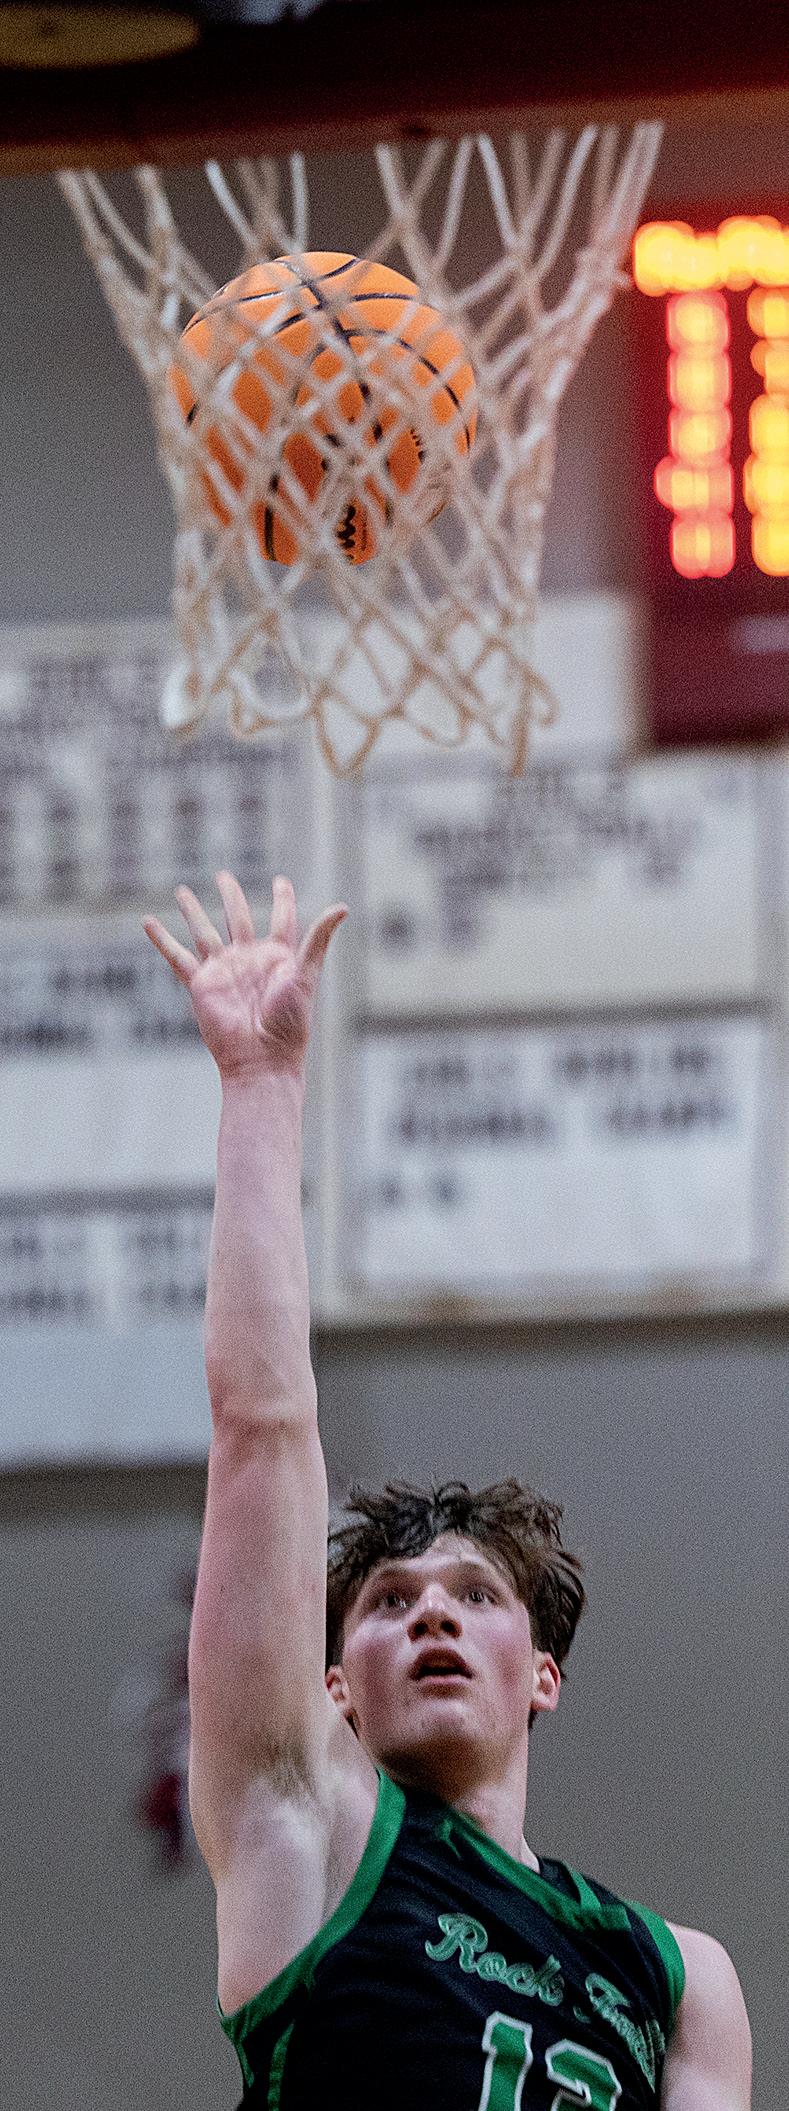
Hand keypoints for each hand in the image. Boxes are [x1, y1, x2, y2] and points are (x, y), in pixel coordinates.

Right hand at [143, 871, 345, 1078]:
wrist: (261, 1058)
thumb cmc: (289, 1022)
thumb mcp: (306, 975)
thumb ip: (318, 939)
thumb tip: (343, 907)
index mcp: (278, 956)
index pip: (281, 919)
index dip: (282, 899)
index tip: (281, 880)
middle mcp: (249, 959)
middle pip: (238, 917)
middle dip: (231, 895)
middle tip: (223, 875)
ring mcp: (223, 970)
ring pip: (204, 931)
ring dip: (193, 911)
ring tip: (182, 891)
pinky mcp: (201, 984)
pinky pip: (177, 957)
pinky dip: (162, 940)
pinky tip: (148, 921)